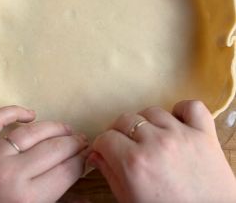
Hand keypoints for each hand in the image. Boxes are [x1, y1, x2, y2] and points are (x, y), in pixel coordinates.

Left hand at [0, 105, 88, 202]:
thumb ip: (54, 193)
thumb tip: (77, 168)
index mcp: (28, 198)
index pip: (68, 170)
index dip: (83, 159)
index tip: (88, 153)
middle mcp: (11, 172)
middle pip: (55, 148)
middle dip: (75, 142)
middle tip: (82, 140)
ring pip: (33, 131)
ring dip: (55, 127)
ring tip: (66, 129)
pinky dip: (14, 111)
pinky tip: (30, 114)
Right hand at [89, 100, 235, 202]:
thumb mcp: (130, 201)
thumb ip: (110, 174)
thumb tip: (94, 154)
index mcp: (134, 163)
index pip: (106, 138)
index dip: (102, 145)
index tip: (106, 149)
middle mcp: (155, 143)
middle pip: (125, 119)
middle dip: (119, 132)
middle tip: (125, 144)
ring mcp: (181, 135)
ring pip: (152, 111)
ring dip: (146, 122)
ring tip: (150, 136)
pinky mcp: (204, 134)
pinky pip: (191, 107)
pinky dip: (181, 111)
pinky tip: (176, 123)